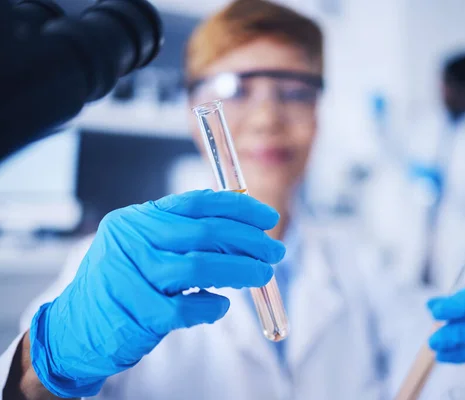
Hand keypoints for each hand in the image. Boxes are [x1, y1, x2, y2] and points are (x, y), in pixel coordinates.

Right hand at [28, 190, 284, 397]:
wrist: (77, 326)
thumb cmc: (125, 283)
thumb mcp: (147, 246)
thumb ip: (185, 233)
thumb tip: (241, 226)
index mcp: (139, 218)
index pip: (198, 203)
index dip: (240, 208)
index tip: (268, 218)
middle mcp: (133, 240)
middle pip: (205, 233)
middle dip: (250, 241)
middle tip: (275, 252)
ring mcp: (131, 275)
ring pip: (200, 267)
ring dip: (240, 271)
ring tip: (262, 276)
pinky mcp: (135, 312)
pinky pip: (186, 308)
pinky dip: (212, 306)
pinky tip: (220, 306)